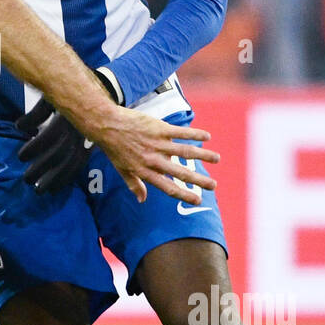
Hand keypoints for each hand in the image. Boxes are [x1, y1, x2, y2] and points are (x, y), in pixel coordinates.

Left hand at [15, 98, 88, 194]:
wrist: (98, 93)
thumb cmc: (68, 95)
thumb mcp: (51, 97)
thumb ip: (36, 113)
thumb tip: (19, 127)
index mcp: (66, 117)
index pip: (49, 136)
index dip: (34, 148)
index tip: (20, 157)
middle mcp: (77, 131)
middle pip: (58, 155)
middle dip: (41, 169)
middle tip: (26, 179)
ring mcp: (85, 141)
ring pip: (70, 165)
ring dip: (54, 180)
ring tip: (39, 190)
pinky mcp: (90, 149)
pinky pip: (79, 167)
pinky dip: (66, 179)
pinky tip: (54, 189)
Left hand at [84, 105, 219, 204]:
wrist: (107, 124)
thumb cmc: (114, 148)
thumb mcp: (122, 170)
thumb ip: (134, 184)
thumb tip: (142, 200)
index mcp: (145, 171)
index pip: (168, 187)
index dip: (184, 194)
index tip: (197, 200)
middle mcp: (154, 160)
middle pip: (181, 172)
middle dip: (199, 180)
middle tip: (214, 186)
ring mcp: (158, 144)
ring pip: (185, 151)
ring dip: (203, 156)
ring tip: (217, 159)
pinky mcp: (159, 129)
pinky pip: (181, 133)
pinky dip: (195, 134)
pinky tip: (207, 137)